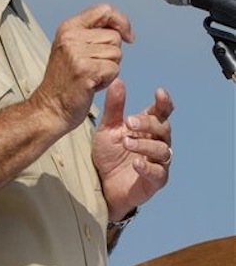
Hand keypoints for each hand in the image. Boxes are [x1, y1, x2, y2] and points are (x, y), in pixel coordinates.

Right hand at [33, 4, 133, 130]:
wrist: (50, 107)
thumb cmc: (65, 80)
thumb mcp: (72, 47)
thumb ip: (92, 33)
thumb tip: (122, 28)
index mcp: (68, 27)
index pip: (104, 10)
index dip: (122, 21)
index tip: (128, 36)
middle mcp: (71, 37)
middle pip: (114, 36)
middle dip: (112, 54)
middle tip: (93, 66)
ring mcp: (76, 53)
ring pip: (116, 54)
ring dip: (110, 68)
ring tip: (90, 75)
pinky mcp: (84, 70)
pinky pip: (114, 69)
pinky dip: (107, 80)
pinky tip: (91, 85)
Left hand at [92, 78, 173, 221]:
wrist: (101, 184)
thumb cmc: (109, 153)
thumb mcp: (108, 128)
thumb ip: (114, 107)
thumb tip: (118, 81)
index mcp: (147, 127)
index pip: (161, 112)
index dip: (164, 102)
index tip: (159, 92)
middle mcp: (157, 143)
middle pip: (163, 128)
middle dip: (148, 123)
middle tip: (129, 122)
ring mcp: (158, 163)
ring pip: (162, 150)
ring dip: (145, 145)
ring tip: (126, 143)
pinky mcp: (155, 181)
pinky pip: (158, 173)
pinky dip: (148, 167)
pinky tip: (136, 163)